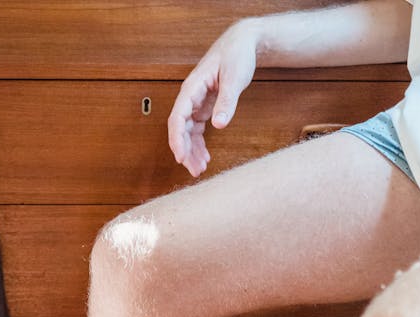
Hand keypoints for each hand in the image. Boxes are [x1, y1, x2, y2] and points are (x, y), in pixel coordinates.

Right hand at [168, 20, 258, 176]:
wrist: (242, 43)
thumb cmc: (237, 54)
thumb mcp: (234, 77)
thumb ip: (226, 101)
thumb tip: (218, 124)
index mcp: (192, 88)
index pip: (177, 117)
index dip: (177, 139)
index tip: (180, 157)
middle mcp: (191, 97)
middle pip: (180, 129)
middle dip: (185, 151)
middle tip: (194, 170)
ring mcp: (196, 103)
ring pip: (188, 132)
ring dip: (192, 151)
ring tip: (200, 169)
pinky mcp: (204, 107)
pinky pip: (197, 130)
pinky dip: (200, 144)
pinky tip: (205, 157)